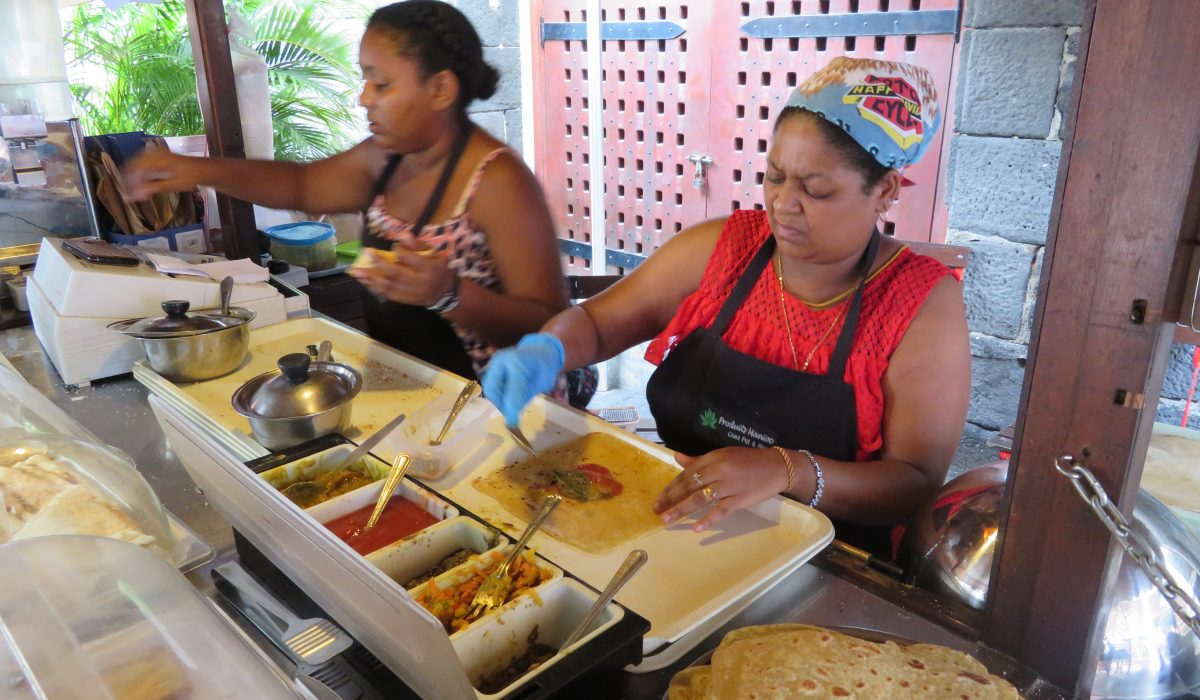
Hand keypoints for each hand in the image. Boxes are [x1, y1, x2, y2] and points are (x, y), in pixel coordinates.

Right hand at [121, 148, 197, 200]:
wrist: (203, 169)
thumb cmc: (191, 177)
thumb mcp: (174, 184)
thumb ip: (155, 188)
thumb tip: (137, 194)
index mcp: (159, 158)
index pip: (137, 168)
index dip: (131, 182)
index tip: (128, 195)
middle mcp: (155, 153)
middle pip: (134, 164)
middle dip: (129, 179)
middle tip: (127, 193)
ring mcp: (156, 153)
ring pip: (137, 163)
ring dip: (133, 176)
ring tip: (132, 189)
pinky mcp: (158, 156)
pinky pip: (143, 163)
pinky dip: (140, 173)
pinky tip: (140, 183)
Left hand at [347, 243, 456, 306]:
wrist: (444, 293)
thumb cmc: (438, 268)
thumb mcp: (434, 253)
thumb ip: (418, 245)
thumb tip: (401, 234)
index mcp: (430, 269)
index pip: (411, 259)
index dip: (400, 251)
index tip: (394, 246)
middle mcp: (420, 283)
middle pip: (397, 273)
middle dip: (379, 263)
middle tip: (365, 253)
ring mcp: (412, 294)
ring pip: (389, 286)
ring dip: (371, 278)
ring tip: (357, 271)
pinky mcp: (405, 300)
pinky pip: (388, 294)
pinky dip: (375, 287)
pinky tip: (365, 280)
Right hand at [481, 333, 564, 426]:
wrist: (541, 352)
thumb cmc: (544, 368)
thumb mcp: (540, 384)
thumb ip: (524, 398)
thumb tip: (511, 417)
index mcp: (519, 362)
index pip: (512, 389)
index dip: (511, 407)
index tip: (512, 423)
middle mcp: (502, 360)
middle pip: (494, 388)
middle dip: (501, 404)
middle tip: (511, 414)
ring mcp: (495, 362)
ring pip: (490, 387)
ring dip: (498, 400)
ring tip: (510, 405)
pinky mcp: (492, 366)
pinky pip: (491, 384)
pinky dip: (498, 394)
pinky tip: (508, 396)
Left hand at [653, 448, 790, 531]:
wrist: (777, 466)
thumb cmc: (748, 461)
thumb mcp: (723, 455)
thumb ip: (699, 460)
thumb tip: (677, 458)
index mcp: (712, 458)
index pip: (685, 475)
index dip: (670, 488)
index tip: (658, 499)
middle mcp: (718, 470)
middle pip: (689, 487)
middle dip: (671, 500)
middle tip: (656, 511)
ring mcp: (729, 486)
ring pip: (700, 498)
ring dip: (682, 510)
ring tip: (667, 519)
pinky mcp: (740, 499)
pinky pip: (721, 510)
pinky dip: (708, 519)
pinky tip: (697, 528)